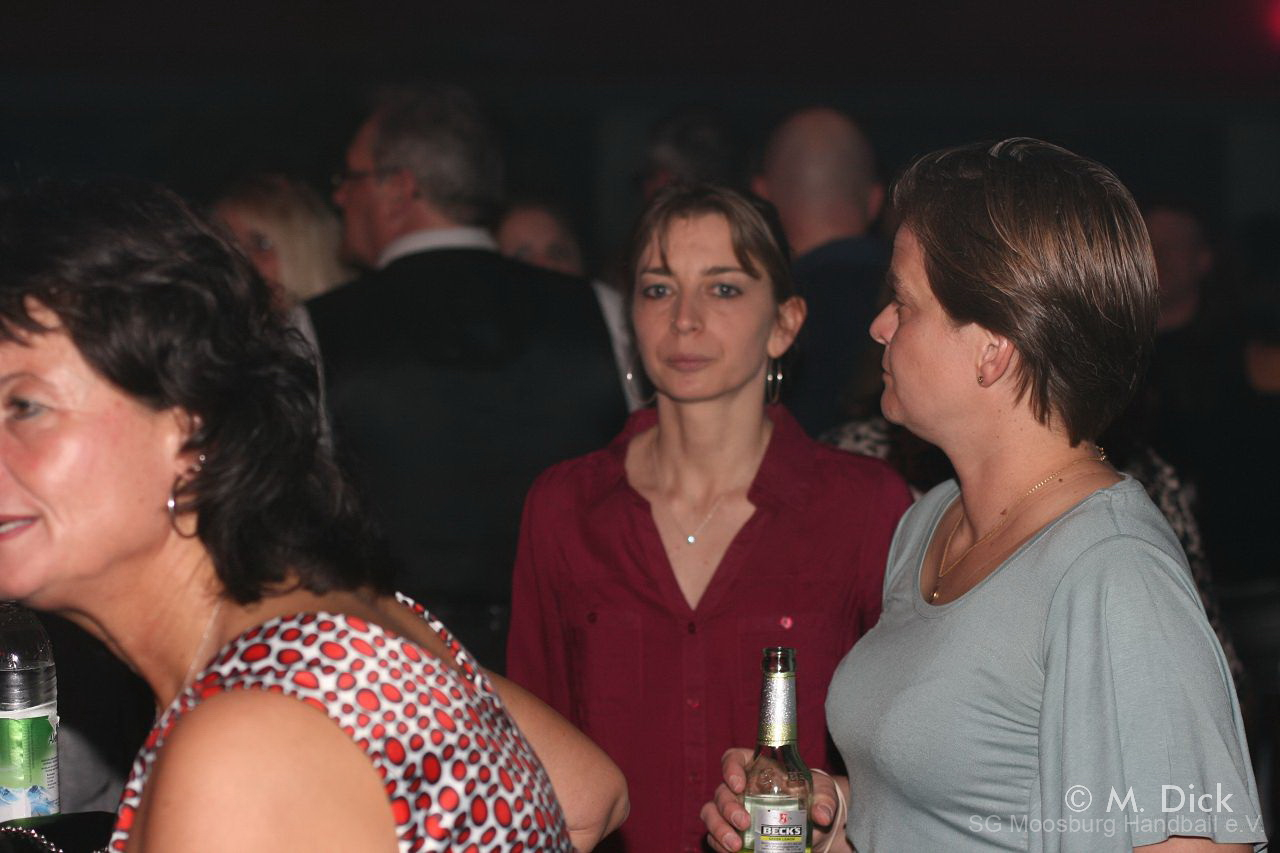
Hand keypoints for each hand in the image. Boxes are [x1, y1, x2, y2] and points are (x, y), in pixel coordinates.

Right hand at [699, 749, 847, 852]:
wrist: (815, 825)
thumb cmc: (814, 797)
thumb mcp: (823, 792)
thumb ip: (825, 799)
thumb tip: (822, 814)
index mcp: (756, 767)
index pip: (733, 759)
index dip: (730, 769)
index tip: (739, 785)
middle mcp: (740, 788)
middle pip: (721, 791)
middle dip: (727, 808)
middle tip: (744, 823)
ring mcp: (735, 810)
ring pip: (712, 813)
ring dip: (718, 828)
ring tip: (735, 845)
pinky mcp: (734, 831)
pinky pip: (716, 836)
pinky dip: (719, 844)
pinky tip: (731, 852)